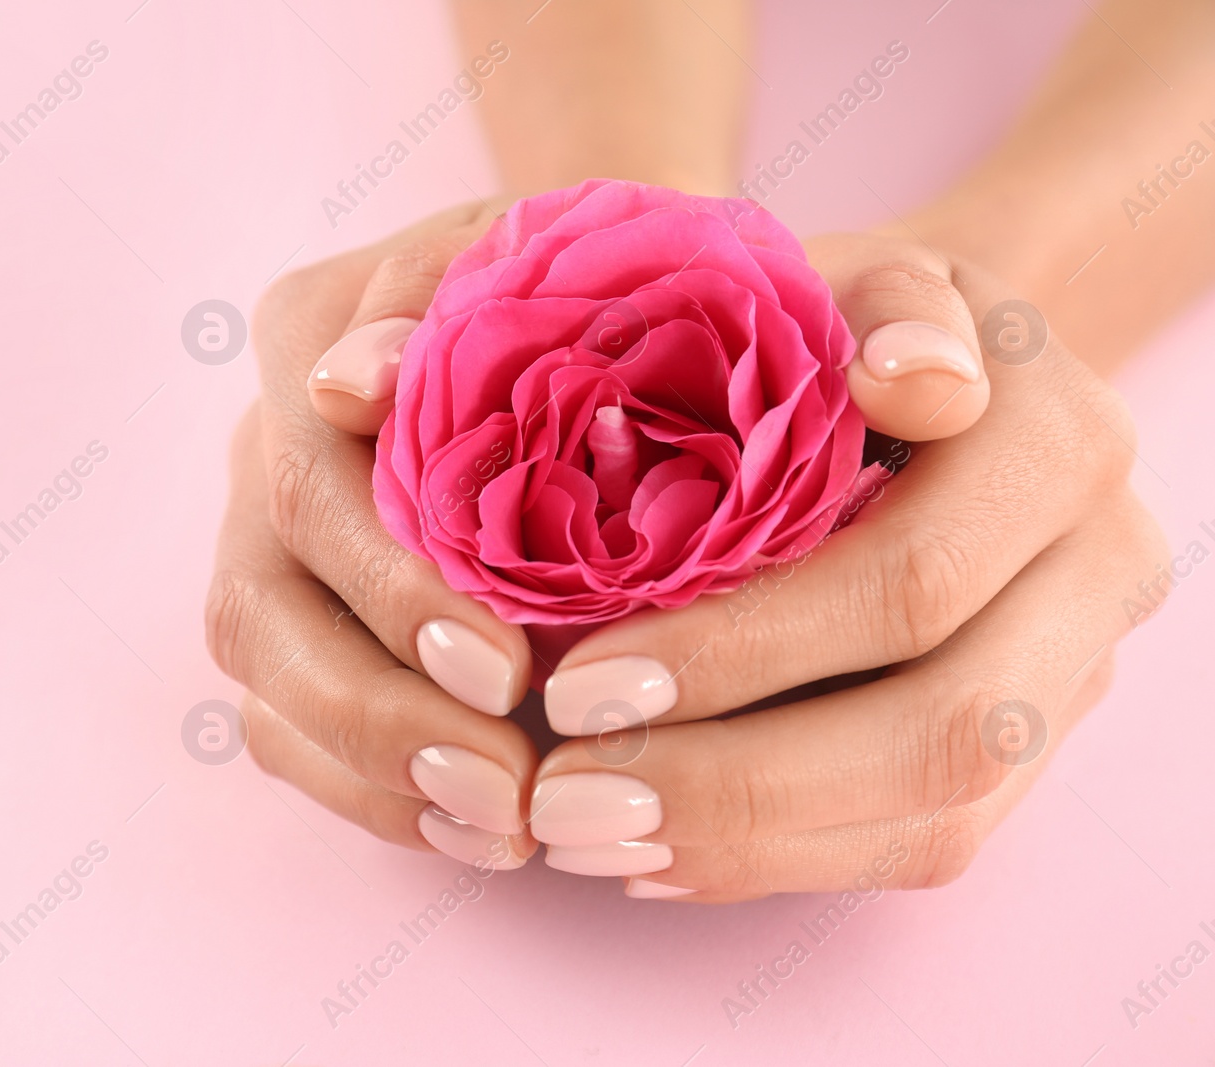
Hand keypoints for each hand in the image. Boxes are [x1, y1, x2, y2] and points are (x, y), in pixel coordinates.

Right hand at [206, 203, 541, 869]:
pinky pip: (291, 728)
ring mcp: (266, 536)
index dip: (391, 590)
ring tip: (504, 829)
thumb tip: (349, 383)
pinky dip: (380, 793)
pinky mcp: (293, 620)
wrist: (595, 303)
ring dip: (376, 771)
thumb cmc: (586, 277)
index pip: (311, 482)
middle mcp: (262, 443)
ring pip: (263, 680)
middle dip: (379, 709)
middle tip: (506, 780)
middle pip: (259, 605)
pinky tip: (478, 831)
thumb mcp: (548, 255)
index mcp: (307, 337)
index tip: (505, 671)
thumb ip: (454, 291)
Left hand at [527, 244, 1167, 901]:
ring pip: (937, 816)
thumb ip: (879, 301)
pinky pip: (922, 844)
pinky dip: (778, 861)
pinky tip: (654, 855)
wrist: (921, 373)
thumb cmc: (838, 321)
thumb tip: (916, 380)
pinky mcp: (1029, 747)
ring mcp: (1074, 674)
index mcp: (1058, 445)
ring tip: (586, 837)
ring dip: (747, 845)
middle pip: (942, 729)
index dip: (744, 650)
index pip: (908, 580)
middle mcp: (1099, 571)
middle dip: (737, 780)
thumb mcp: (841, 276)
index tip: (577, 685)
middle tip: (565, 796)